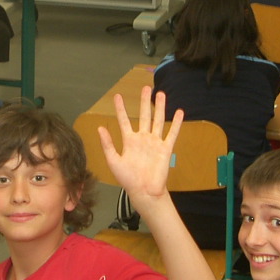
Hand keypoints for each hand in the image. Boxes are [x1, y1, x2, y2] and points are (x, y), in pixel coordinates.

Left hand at [97, 86, 182, 203]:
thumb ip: (108, 144)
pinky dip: (176, 123)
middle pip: (144, 116)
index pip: (124, 121)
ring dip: (160, 107)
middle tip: (146, 88)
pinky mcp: (165, 149)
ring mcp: (155, 142)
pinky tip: (179, 112)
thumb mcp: (113, 161)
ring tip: (161, 94)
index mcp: (129, 141)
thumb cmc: (127, 179)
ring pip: (158, 120)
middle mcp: (142, 139)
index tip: (118, 96)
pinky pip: (171, 133)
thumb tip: (100, 128)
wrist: (144, 191)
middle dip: (144, 102)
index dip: (121, 109)